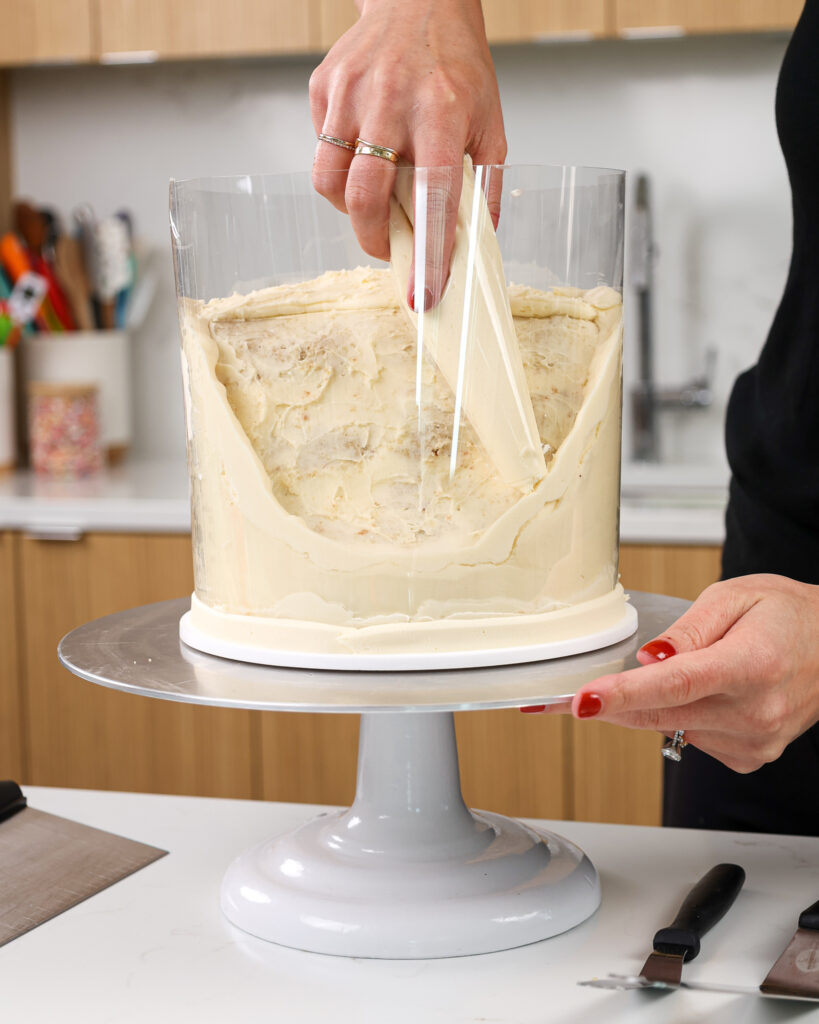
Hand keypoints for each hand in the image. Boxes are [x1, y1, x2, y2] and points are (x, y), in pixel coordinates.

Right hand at [309, 0, 505, 307]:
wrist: (419, 1)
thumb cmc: (456, 65)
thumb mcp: (490, 122)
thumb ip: (484, 185)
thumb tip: (477, 244)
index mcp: (441, 113)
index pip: (432, 198)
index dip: (427, 253)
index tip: (424, 292)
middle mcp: (391, 101)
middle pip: (365, 197)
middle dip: (372, 240)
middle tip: (386, 249)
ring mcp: (351, 92)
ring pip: (330, 181)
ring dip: (349, 210)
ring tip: (372, 202)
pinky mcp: (324, 88)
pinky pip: (322, 151)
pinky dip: (340, 169)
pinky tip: (363, 154)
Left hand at [524, 575, 818, 773]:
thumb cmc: (790, 616)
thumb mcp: (736, 597)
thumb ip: (688, 629)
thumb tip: (649, 658)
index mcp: (752, 665)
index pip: (674, 685)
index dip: (622, 695)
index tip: (582, 701)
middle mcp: (755, 712)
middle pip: (660, 713)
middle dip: (610, 704)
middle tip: (566, 696)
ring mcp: (754, 741)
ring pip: (670, 728)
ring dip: (650, 706)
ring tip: (680, 669)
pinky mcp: (749, 757)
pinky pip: (691, 738)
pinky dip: (681, 718)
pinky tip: (704, 695)